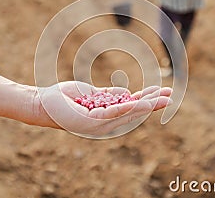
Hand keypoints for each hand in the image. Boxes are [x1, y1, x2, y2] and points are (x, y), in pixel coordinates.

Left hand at [30, 81, 171, 135]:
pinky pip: (113, 112)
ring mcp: (99, 123)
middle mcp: (106, 122)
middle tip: (171, 95)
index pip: (132, 107)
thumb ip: (109, 95)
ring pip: (128, 112)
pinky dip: (129, 106)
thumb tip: (126, 92)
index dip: (148, 99)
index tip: (162, 91)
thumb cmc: (65, 99)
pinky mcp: (91, 121)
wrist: (43, 104)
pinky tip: (142, 101)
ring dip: (147, 105)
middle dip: (154, 103)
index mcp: (107, 115)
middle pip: (135, 111)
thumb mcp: (92, 95)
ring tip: (164, 98)